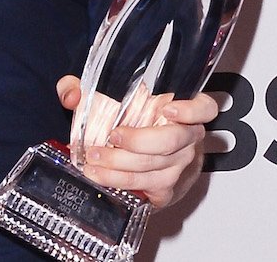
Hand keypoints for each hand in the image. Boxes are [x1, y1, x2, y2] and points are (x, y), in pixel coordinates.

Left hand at [56, 75, 216, 208]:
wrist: (137, 155)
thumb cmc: (130, 122)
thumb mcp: (107, 97)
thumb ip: (84, 88)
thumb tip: (71, 94)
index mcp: (183, 112)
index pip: (204, 108)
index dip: (191, 109)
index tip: (168, 108)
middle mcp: (187, 139)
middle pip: (173, 141)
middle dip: (139, 141)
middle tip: (111, 137)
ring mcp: (180, 166)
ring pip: (157, 168)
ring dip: (122, 166)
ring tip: (94, 160)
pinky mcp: (168, 189)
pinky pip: (147, 188)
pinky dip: (121, 182)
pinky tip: (102, 175)